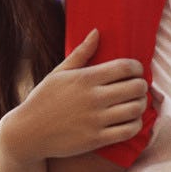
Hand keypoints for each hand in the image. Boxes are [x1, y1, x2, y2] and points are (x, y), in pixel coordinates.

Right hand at [0, 29, 146, 162]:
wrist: (28, 132)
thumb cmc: (43, 99)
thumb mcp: (59, 73)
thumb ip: (81, 53)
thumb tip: (97, 32)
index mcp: (85, 78)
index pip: (125, 67)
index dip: (137, 67)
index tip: (136, 70)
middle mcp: (93, 98)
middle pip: (136, 87)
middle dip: (142, 85)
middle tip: (138, 87)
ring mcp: (96, 120)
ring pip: (136, 109)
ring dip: (141, 104)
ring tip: (136, 103)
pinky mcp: (96, 139)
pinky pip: (129, 131)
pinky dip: (136, 124)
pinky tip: (131, 120)